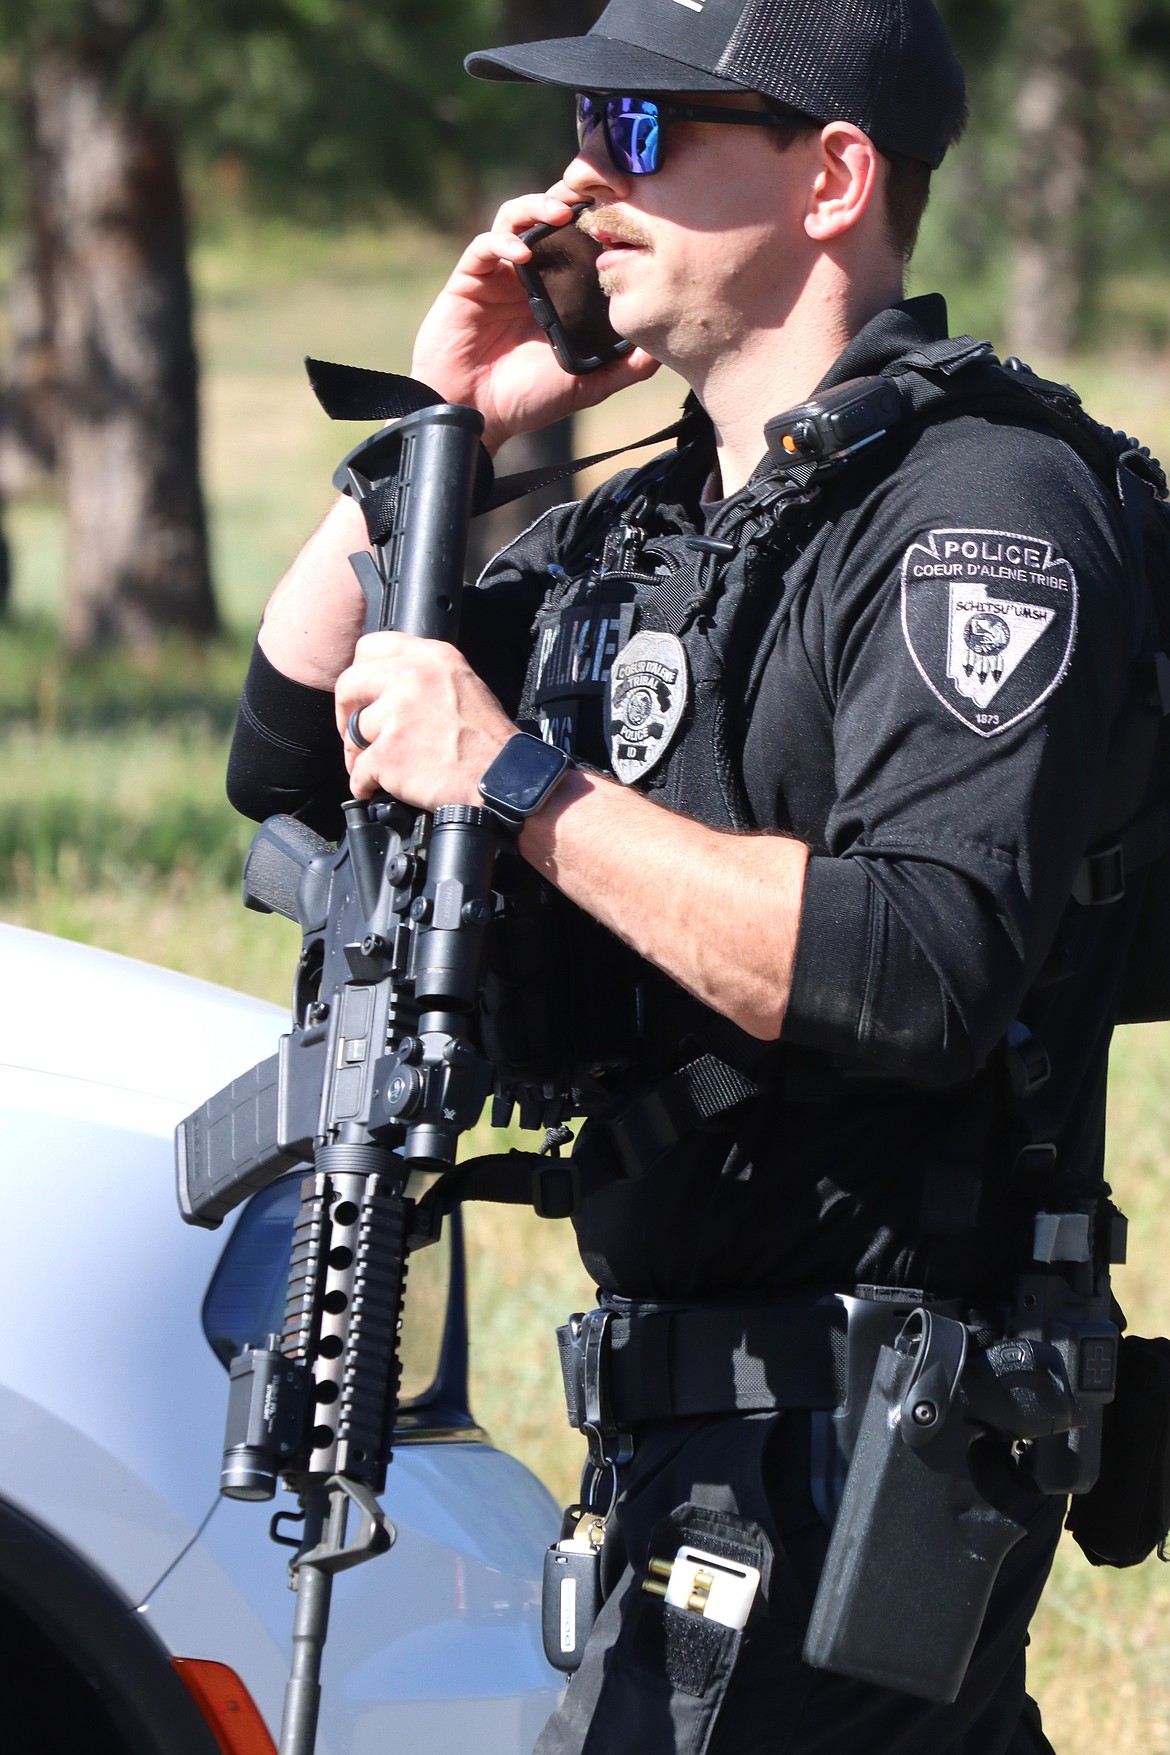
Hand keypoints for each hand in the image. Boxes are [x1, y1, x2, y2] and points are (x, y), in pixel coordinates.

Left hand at [336, 632, 514, 808]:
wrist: (502, 780)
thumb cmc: (487, 741)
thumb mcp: (463, 683)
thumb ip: (424, 675)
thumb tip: (388, 684)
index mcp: (431, 657)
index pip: (371, 647)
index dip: (361, 674)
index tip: (364, 694)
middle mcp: (411, 678)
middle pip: (349, 684)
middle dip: (346, 712)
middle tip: (356, 733)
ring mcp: (397, 714)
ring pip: (353, 731)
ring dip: (359, 753)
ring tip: (378, 767)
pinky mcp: (388, 753)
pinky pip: (358, 771)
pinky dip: (365, 784)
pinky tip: (378, 788)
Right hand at [410, 185, 658, 452]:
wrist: (476, 416)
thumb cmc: (528, 401)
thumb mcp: (588, 384)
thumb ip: (626, 367)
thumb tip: (666, 350)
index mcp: (558, 291)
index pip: (579, 240)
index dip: (598, 219)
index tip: (624, 210)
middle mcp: (530, 275)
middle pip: (547, 216)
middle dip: (569, 197)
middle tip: (593, 193)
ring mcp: (499, 274)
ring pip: (515, 217)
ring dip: (537, 207)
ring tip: (561, 213)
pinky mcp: (470, 278)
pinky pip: (485, 244)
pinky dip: (504, 241)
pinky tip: (522, 253)